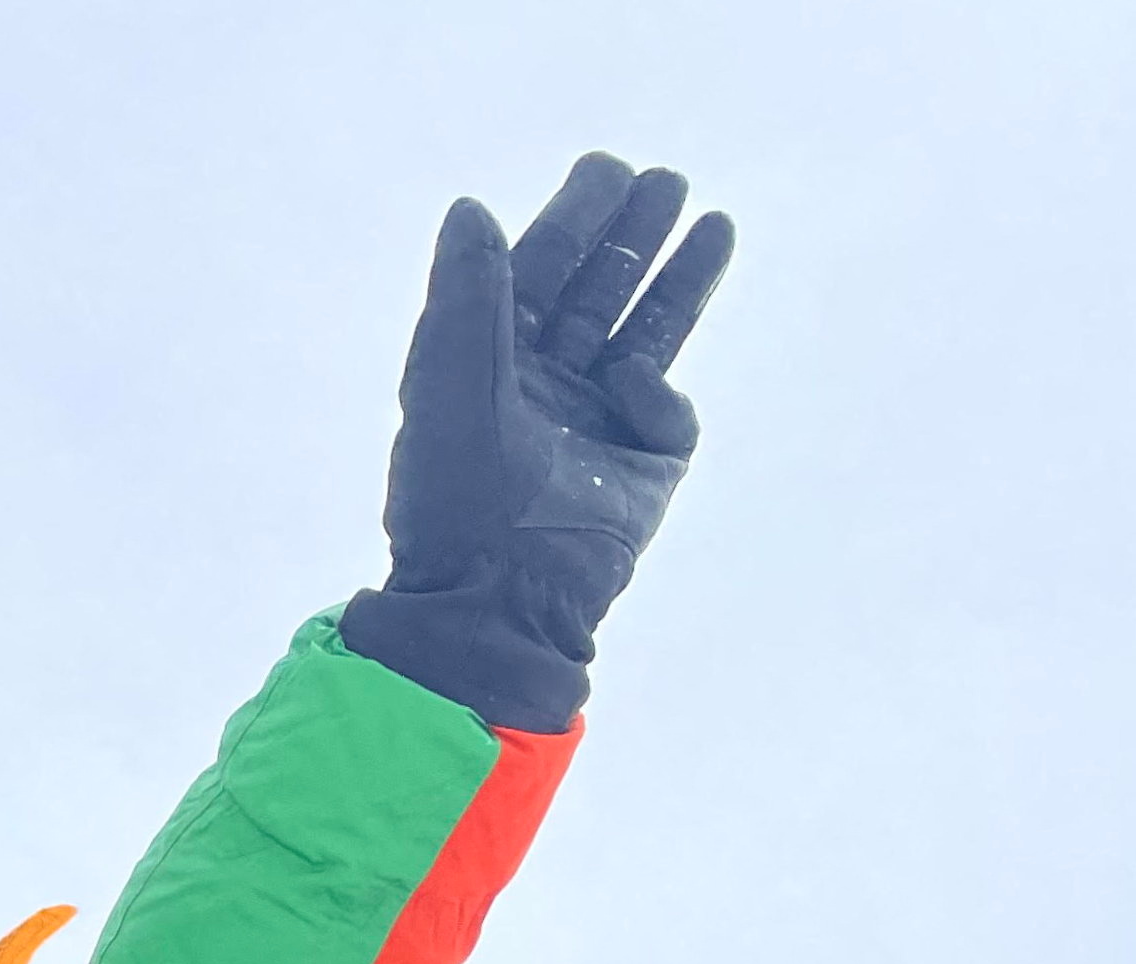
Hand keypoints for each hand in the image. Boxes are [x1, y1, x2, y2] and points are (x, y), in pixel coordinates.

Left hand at [340, 154, 734, 732]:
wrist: (499, 597)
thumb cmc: (454, 495)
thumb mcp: (448, 382)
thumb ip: (466, 294)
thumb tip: (470, 209)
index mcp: (486, 368)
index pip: (536, 279)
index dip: (570, 224)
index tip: (605, 170)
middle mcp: (542, 391)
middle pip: (597, 294)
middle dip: (629, 238)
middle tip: (663, 181)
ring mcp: (597, 426)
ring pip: (645, 333)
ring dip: (676, 276)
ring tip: (710, 219)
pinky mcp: (646, 467)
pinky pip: (666, 408)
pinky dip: (653, 392)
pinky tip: (631, 392)